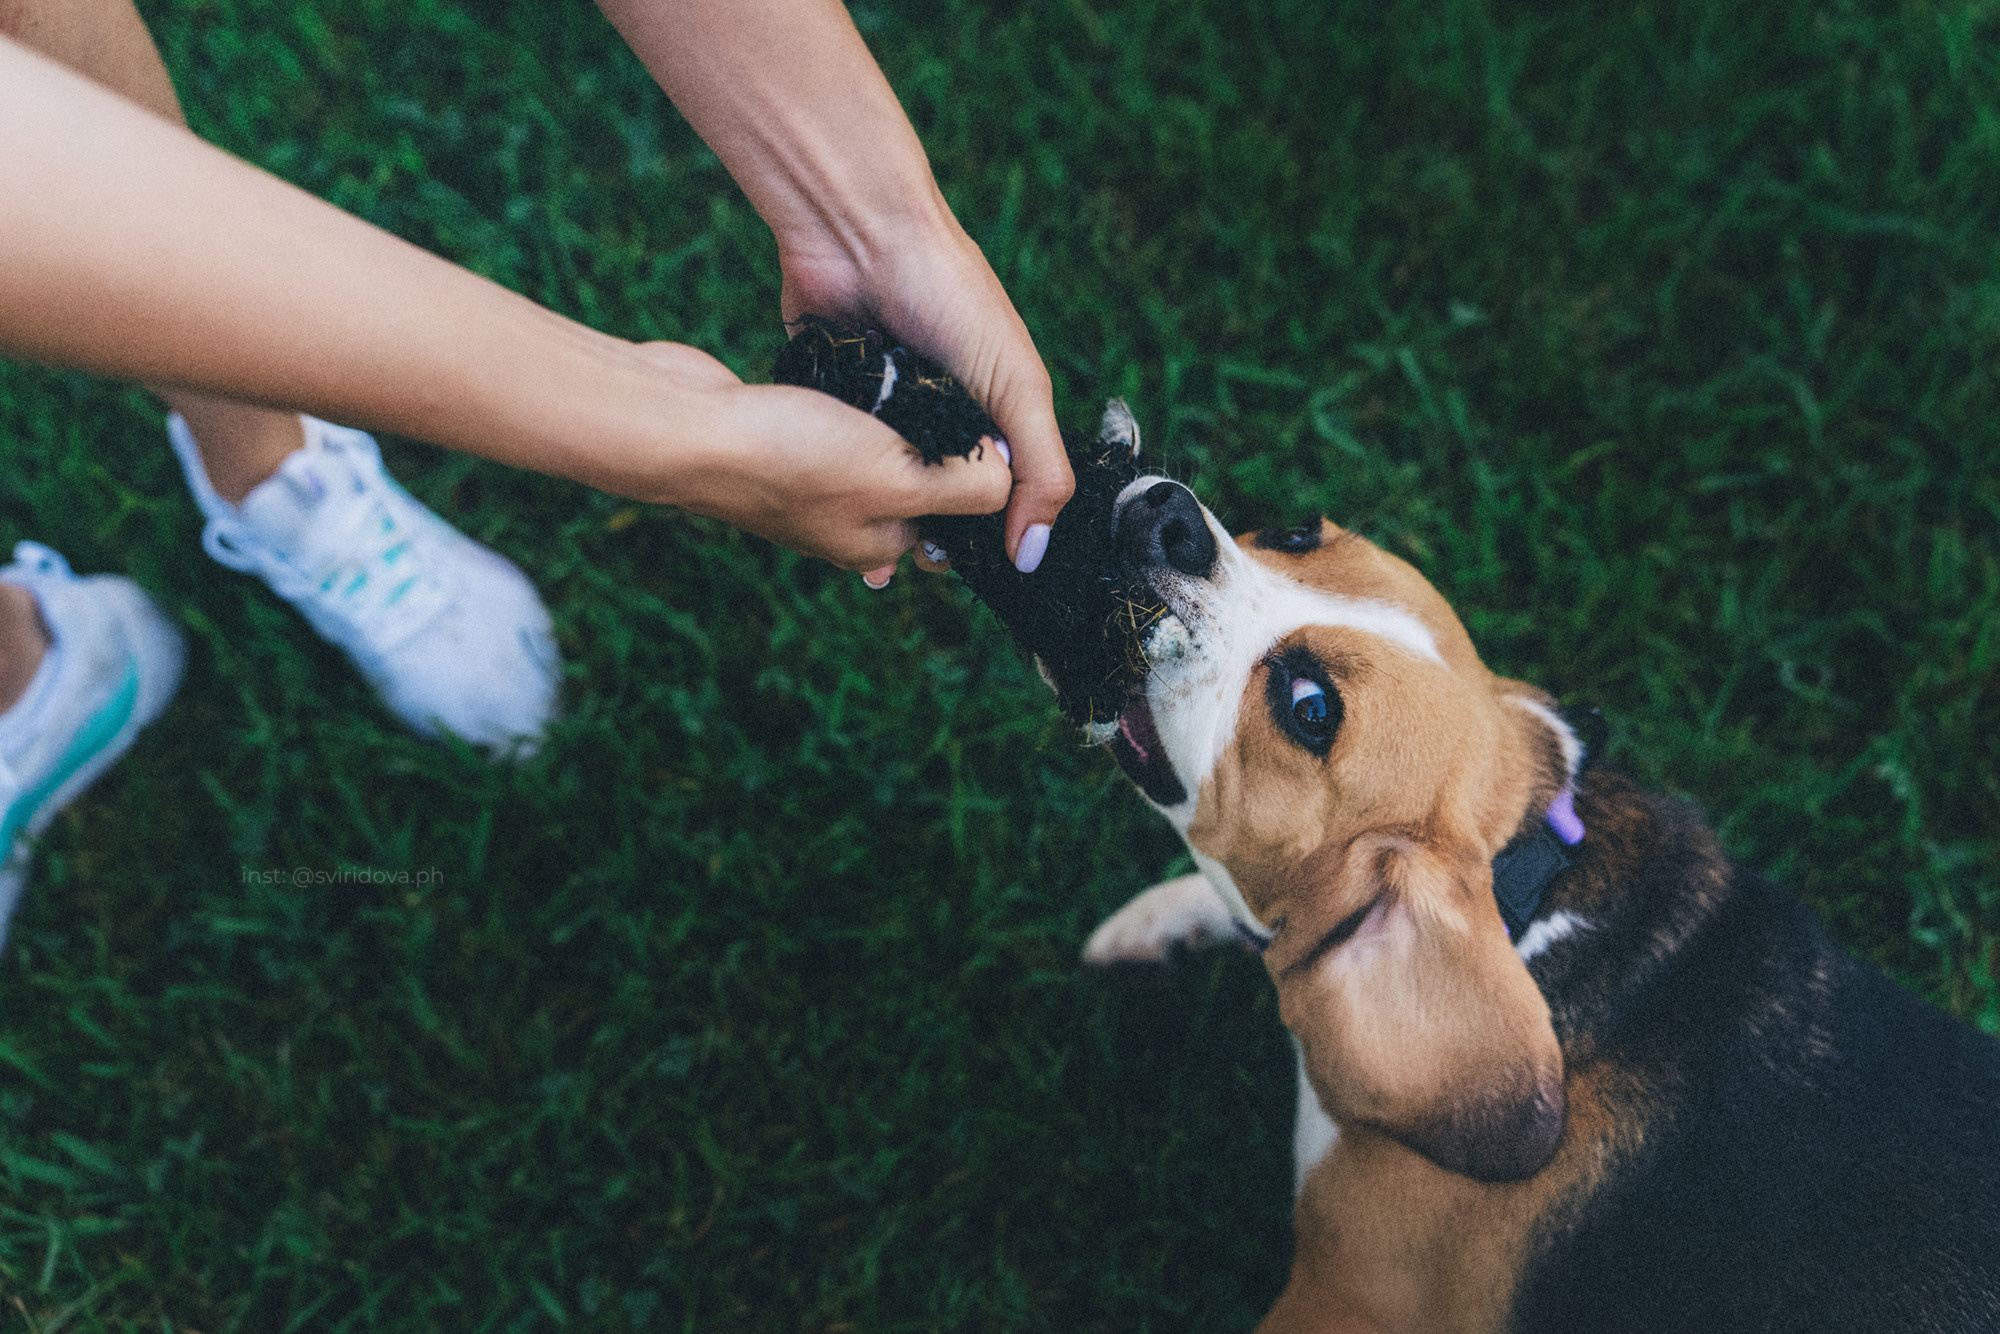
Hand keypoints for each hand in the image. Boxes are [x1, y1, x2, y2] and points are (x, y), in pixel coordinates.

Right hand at [637, 343, 1012, 570]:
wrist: (686, 426)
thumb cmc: (792, 454)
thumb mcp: (901, 475)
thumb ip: (963, 486)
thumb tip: (1009, 488)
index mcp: (876, 544)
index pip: (949, 528)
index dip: (978, 489)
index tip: (995, 440)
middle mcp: (841, 524)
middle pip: (913, 491)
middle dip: (937, 453)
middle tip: (957, 404)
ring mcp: (804, 486)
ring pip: (872, 456)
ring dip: (895, 425)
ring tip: (916, 382)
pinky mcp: (776, 442)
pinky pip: (832, 426)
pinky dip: (852, 405)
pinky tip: (859, 374)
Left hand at [778, 200, 1073, 577]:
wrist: (861, 237)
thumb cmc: (952, 298)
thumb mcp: (1015, 386)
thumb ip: (1039, 468)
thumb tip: (1035, 553)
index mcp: (994, 414)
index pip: (1001, 496)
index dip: (991, 536)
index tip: (974, 570)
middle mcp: (943, 415)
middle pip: (940, 497)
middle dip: (931, 531)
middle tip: (916, 564)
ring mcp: (889, 408)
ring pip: (887, 483)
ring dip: (881, 515)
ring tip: (871, 559)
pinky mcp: (839, 395)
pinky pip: (840, 452)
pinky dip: (839, 477)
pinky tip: (832, 512)